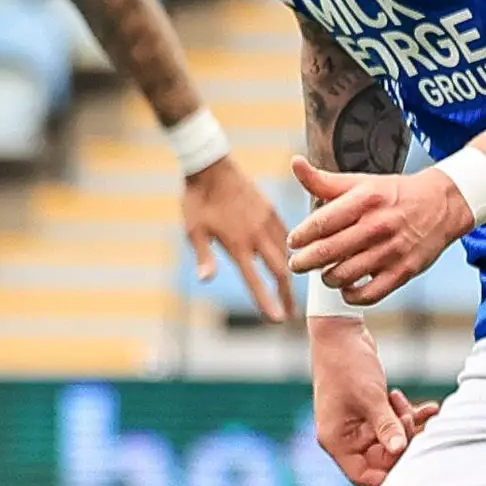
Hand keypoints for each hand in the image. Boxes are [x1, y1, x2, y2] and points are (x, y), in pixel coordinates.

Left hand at [180, 153, 293, 323]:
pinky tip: (290, 258)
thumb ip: (204, 256)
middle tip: (292, 315)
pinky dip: (290, 251)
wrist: (211, 165)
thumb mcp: (193, 230)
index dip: (267, 302)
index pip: (255, 280)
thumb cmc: (197, 200)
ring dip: (290, 274)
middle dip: (286, 295)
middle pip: (280, 270)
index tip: (278, 320)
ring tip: (292, 292)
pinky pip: (285, 235)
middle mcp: (256, 234)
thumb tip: (206, 280)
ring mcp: (266, 221)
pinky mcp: (270, 210)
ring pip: (286, 253)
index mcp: (237, 243)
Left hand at [288, 155, 466, 308]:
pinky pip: (369, 294)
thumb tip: (296, 164)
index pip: (321, 222)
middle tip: (297, 264)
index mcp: (365, 200)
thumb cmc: (394, 194)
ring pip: (344, 276)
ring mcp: (391, 251)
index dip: (301, 235)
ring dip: (326, 278)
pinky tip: (346, 287)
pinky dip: (351, 295)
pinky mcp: (403, 272)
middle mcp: (378, 225)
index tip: (293, 241)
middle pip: (328, 252)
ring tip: (324, 273)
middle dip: (304, 262)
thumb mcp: (361, 182)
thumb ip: (325, 180)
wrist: (442, 205)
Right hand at [310, 315, 436, 485]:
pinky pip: (393, 421)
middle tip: (410, 420)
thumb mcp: (371, 397)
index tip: (410, 462)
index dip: (387, 474)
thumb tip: (401, 450)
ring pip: (391, 438)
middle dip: (403, 441)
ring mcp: (357, 423)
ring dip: (408, 426)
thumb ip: (387, 426)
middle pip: (381, 457)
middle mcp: (345, 436)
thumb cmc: (347, 364)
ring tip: (416, 407)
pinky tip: (429, 408)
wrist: (340, 332)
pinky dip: (410, 415)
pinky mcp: (369, 410)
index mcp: (337, 439)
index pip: (363, 474)